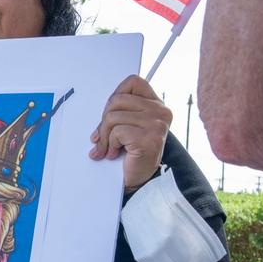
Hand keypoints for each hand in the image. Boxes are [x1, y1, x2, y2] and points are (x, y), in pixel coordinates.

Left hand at [89, 75, 171, 190]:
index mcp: (156, 104)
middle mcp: (160, 112)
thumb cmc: (132, 152)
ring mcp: (157, 124)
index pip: (133, 82)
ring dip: (105, 136)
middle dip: (103, 120)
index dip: (115, 95)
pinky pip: (117, 132)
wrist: (139, 179)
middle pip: (117, 100)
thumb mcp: (127, 125)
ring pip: (113, 117)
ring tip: (108, 148)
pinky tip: (115, 153)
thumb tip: (103, 107)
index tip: (110, 113)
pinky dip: (110, 144)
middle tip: (102, 137)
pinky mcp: (149, 138)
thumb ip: (121, 111)